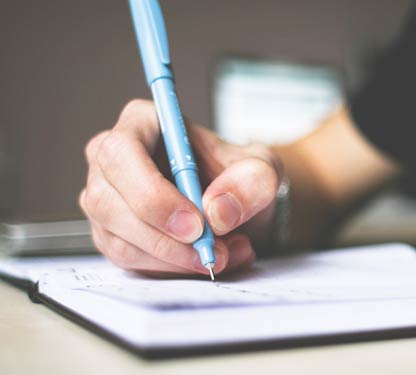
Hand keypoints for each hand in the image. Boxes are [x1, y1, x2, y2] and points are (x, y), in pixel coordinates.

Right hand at [79, 99, 281, 275]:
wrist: (237, 204)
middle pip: (108, 202)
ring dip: (175, 259)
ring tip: (225, 254)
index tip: (195, 224)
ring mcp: (106, 199)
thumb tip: (217, 212)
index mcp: (142, 123)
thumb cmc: (240, 176)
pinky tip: (206, 260)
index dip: (152, 193)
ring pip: (119, 240)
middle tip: (211, 252)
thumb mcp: (262, 169)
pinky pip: (130, 261)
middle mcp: (112, 159)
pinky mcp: (112, 234)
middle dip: (164, 238)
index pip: (121, 153)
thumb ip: (251, 182)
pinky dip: (172, 269)